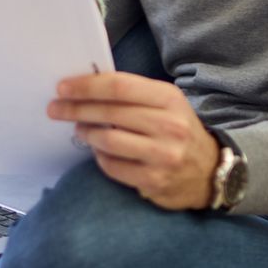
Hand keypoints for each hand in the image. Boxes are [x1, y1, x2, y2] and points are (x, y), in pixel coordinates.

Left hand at [47, 72, 217, 209]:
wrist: (211, 172)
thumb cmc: (178, 132)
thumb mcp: (166, 105)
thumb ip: (133, 95)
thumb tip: (86, 88)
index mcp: (169, 99)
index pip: (120, 86)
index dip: (87, 86)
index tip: (63, 87)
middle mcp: (169, 125)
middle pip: (110, 112)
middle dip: (76, 108)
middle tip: (56, 108)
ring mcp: (163, 155)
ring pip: (108, 140)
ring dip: (86, 134)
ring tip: (79, 130)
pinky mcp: (154, 181)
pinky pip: (113, 166)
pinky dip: (100, 157)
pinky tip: (99, 151)